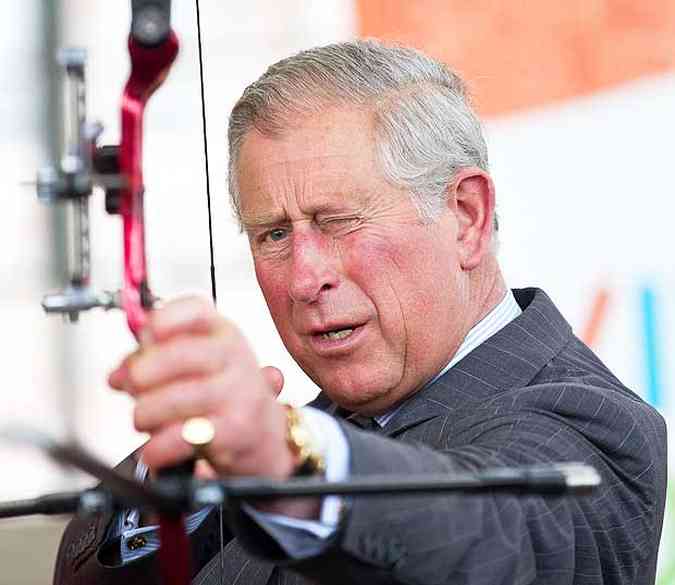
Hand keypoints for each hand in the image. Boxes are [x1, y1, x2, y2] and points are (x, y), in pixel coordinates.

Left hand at [108, 296, 293, 480]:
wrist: (262, 434)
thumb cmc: (224, 393)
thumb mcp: (195, 365)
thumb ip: (152, 361)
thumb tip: (119, 374)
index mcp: (223, 333)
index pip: (196, 310)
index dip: (165, 319)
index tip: (146, 333)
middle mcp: (235, 358)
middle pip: (179, 355)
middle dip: (141, 374)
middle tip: (133, 387)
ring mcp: (239, 393)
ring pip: (175, 398)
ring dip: (145, 413)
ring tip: (143, 419)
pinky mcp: (236, 429)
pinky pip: (183, 436)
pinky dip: (158, 447)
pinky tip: (154, 448)